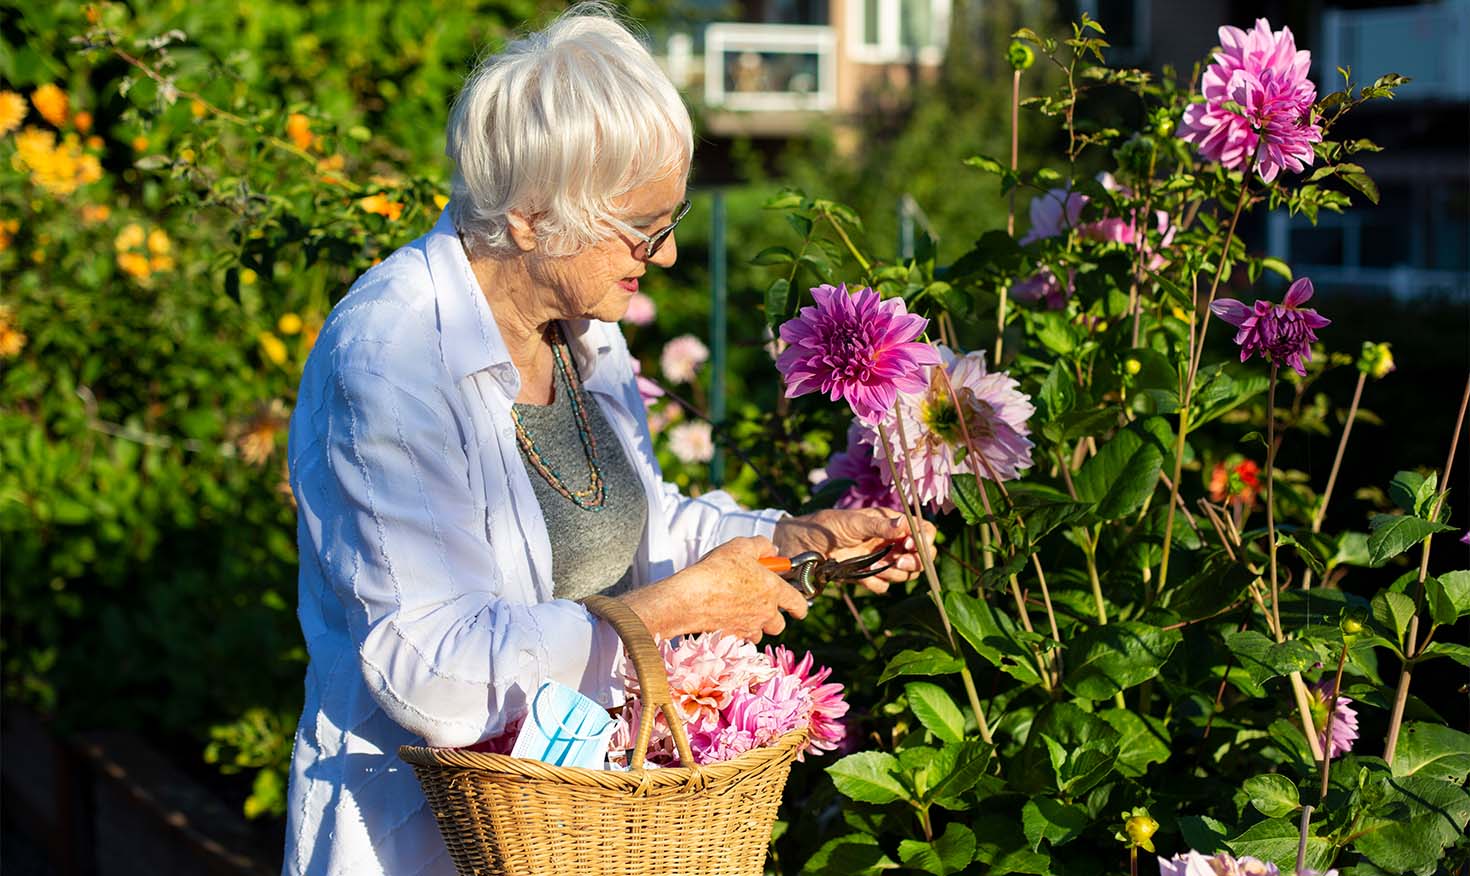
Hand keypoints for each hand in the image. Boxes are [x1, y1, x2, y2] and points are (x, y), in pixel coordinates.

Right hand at [619, 536, 807, 641]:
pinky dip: (736, 631)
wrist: (691, 597)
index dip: (800, 607)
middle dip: (773, 617)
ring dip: (754, 625)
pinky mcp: (732, 638)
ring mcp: (749, 628)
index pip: (799, 604)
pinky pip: (740, 638)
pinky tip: (723, 618)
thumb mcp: (741, 547)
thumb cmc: (717, 569)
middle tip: (759, 604)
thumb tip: (773, 550)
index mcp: (774, 591)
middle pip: (779, 624)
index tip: (798, 609)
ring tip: (738, 610)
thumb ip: (762, 546)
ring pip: (759, 633)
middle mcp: (765, 613)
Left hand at [772, 508, 936, 593]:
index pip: (924, 531)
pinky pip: (883, 586)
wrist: (799, 546)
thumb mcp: (852, 522)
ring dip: (895, 574)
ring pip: (905, 574)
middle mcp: (889, 541)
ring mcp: (879, 559)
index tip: (910, 545)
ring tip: (875, 567)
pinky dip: (875, 583)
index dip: (924, 540)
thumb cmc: (825, 526)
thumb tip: (904, 524)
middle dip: (913, 562)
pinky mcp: (866, 576)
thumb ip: (879, 525)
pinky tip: (860, 577)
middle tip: (895, 562)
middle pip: (921, 556)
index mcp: (890, 523)